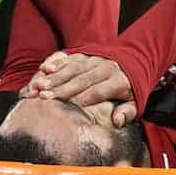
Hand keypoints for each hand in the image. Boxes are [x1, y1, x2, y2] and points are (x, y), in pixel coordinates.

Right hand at [22, 51, 137, 125]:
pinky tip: (43, 68)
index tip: (68, 105)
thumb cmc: (131, 88)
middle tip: (44, 96)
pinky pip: (68, 56)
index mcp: (118, 81)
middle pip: (81, 78)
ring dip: (54, 76)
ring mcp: (93, 58)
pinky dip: (54, 62)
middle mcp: (104, 67)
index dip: (83, 97)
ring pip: (71, 67)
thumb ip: (127, 112)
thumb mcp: (136, 102)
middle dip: (61, 88)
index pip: (98, 90)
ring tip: (39, 85)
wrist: (135, 60)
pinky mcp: (84, 53)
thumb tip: (117, 121)